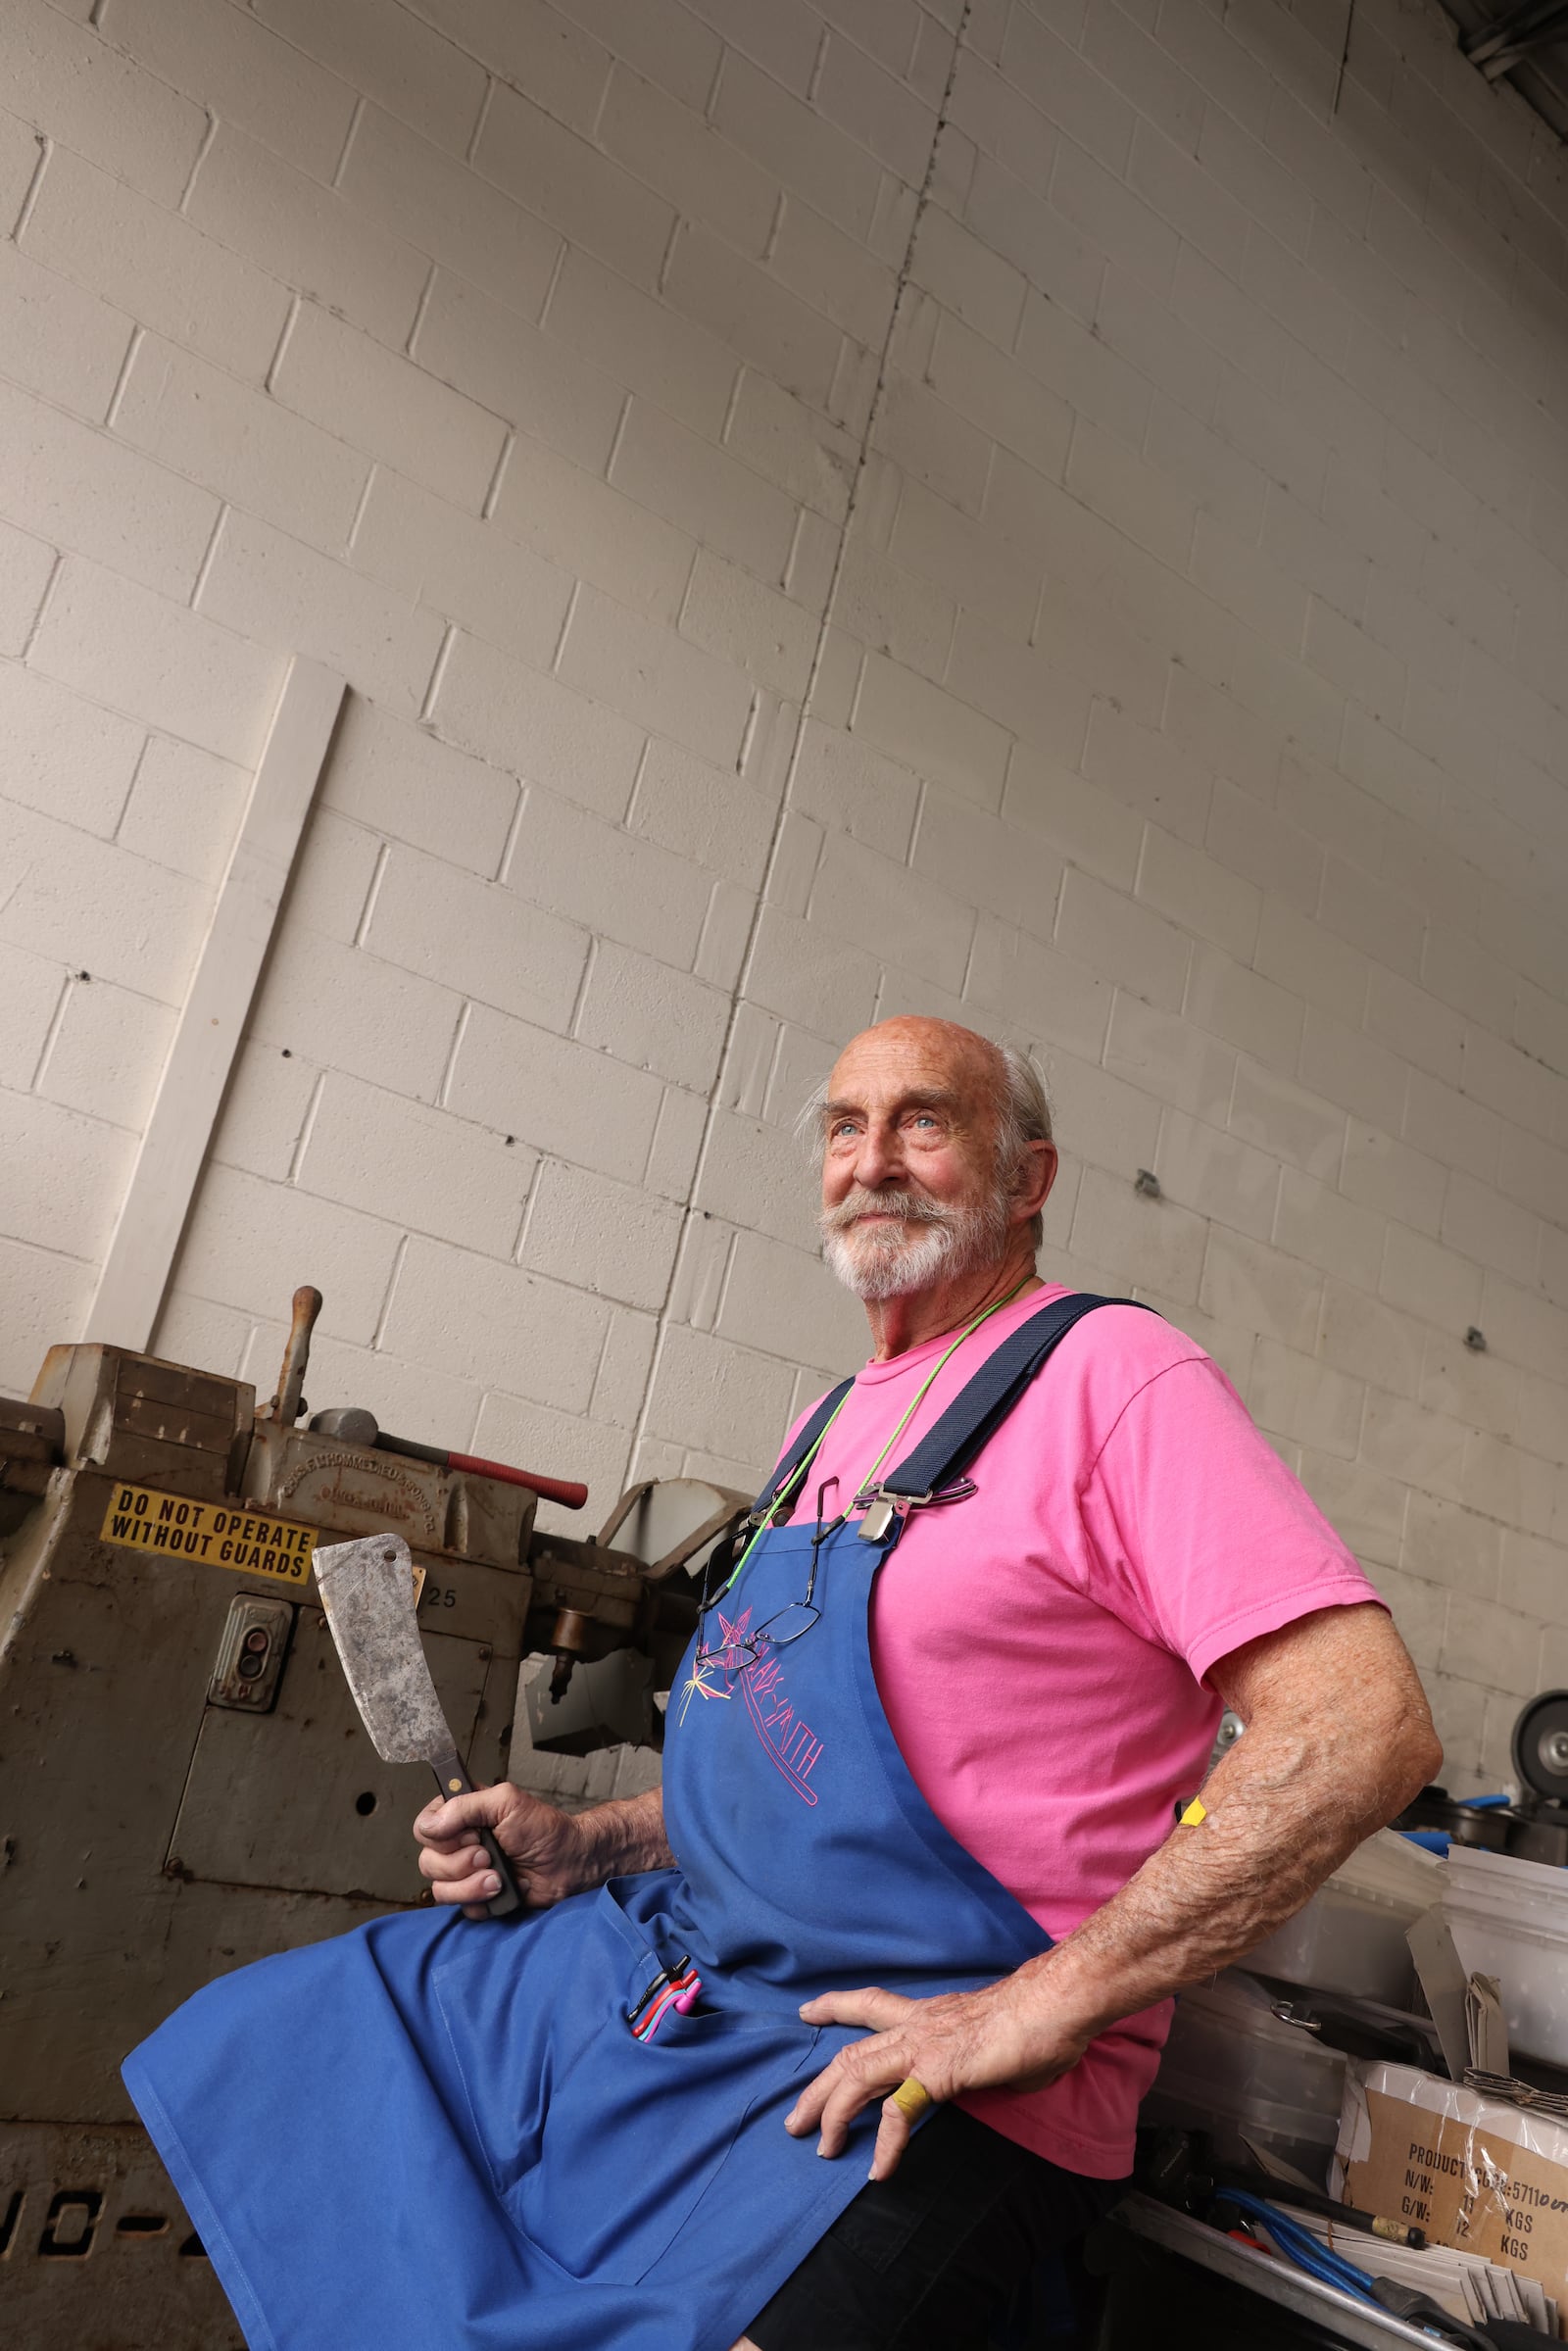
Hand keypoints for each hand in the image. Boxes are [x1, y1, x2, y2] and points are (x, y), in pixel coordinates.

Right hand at [414, 1783, 586, 1919]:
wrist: (569, 1863)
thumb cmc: (543, 1828)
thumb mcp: (506, 1801)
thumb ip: (466, 1806)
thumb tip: (430, 1825)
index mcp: (460, 1817)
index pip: (424, 1828)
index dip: (442, 1836)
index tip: (472, 1833)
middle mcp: (458, 1845)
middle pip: (427, 1863)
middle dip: (460, 1863)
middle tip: (489, 1855)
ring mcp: (467, 1875)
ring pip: (440, 1890)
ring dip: (471, 1885)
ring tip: (499, 1877)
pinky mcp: (479, 1899)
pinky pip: (462, 1910)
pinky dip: (482, 1902)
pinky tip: (503, 1890)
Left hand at [785, 1978, 1091, 2181]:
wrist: (1055, 2004)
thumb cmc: (1040, 2021)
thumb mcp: (998, 2045)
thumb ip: (985, 2061)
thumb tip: (1001, 2076)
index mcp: (929, 2015)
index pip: (870, 2004)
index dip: (835, 2007)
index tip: (806, 2012)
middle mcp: (917, 2026)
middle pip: (850, 2053)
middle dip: (817, 2089)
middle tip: (795, 2121)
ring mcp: (923, 2047)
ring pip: (858, 2077)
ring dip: (834, 2115)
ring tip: (823, 2150)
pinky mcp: (937, 2071)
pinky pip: (899, 2112)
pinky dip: (886, 2144)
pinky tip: (881, 2170)